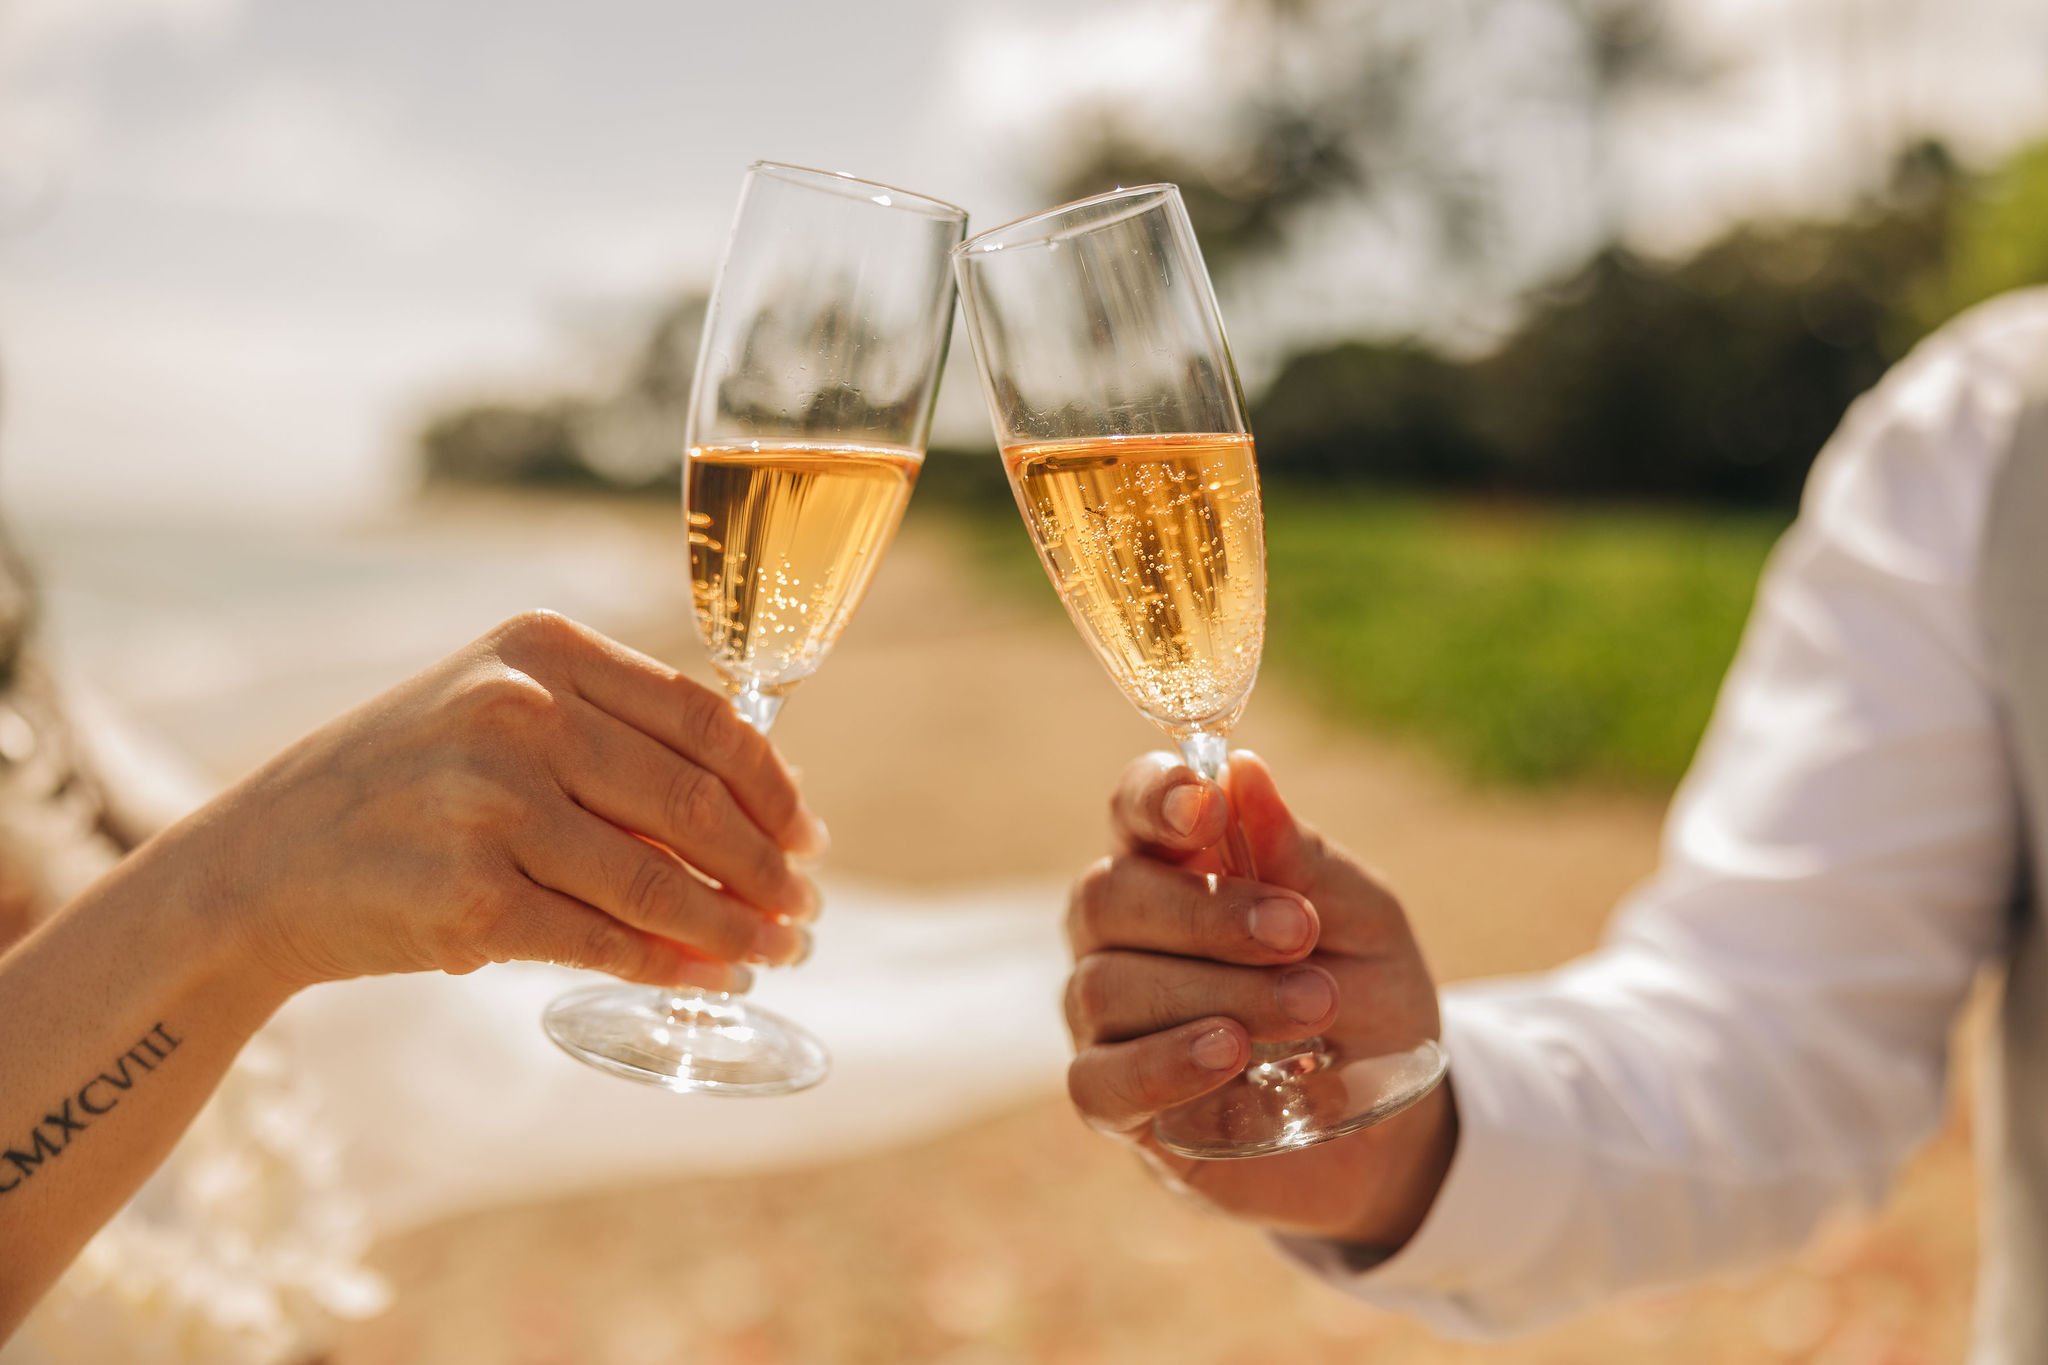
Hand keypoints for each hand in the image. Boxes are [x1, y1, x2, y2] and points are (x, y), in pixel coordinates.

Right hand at [172, 610, 825, 994]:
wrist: (262, 862)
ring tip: (778, 949)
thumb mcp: (497, 710)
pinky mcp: (468, 900)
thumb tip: (764, 803)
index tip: (808, 834)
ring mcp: (489, 807)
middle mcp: (516, 714)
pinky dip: (674, 967)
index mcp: (539, 650)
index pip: (702, 719)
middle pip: (692, 802)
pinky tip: (714, 978)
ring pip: (658, 881)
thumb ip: (614, 734)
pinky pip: (604, 941)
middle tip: (805, 904)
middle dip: (767, 865)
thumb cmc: (407, 782)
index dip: (773, 786)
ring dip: (735, 927)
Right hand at [1063, 751, 1455, 1248]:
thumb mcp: (1364, 923)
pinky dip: (1163, 1066)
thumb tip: (1245, 772)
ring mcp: (1108, 1020)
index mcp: (1176, 867)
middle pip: (1106, 896)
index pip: (1135, 809)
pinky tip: (1230, 1059)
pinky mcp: (1115, 1103)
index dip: (1154, 796)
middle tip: (1301, 935)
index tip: (1205, 804)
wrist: (1393, 1122)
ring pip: (1106, 987)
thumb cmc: (1366, 997)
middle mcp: (1122, 935)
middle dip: (1205, 913)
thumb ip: (1302, 859)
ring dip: (1213, 993)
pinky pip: (1098, 1081)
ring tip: (1309, 1009)